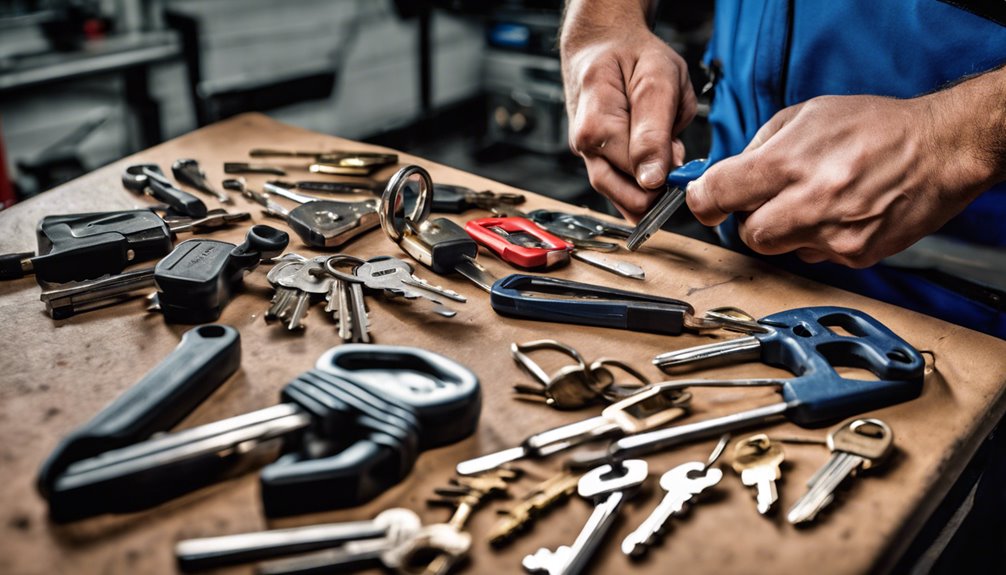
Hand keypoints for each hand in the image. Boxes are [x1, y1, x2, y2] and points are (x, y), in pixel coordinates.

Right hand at [560, 2, 695, 220]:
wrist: (602, 47)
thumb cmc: (632, 56)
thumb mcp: (658, 77)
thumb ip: (657, 130)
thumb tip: (656, 178)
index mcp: (596, 125)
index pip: (638, 174)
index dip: (669, 170)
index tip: (682, 151)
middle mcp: (585, 148)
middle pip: (631, 198)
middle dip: (662, 184)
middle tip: (676, 152)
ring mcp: (588, 159)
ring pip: (626, 202)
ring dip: (653, 187)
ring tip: (663, 150)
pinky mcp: (596, 164)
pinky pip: (623, 192)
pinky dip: (643, 186)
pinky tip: (653, 161)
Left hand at [686, 93, 999, 267]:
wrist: (941, 149)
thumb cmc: (876, 127)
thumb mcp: (807, 115)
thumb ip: (759, 147)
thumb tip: (724, 175)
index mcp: (789, 163)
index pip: (716, 195)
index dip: (704, 200)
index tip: (706, 201)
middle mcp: (809, 203)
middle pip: (746, 234)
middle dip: (750, 218)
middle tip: (769, 198)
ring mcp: (833, 235)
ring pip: (778, 249)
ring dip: (782, 230)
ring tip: (809, 202)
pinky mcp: (854, 256)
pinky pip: (812, 256)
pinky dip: (816, 239)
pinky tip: (838, 213)